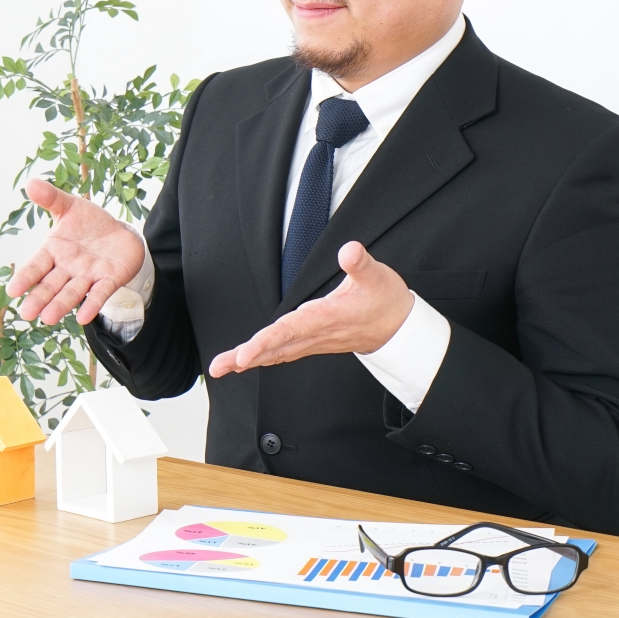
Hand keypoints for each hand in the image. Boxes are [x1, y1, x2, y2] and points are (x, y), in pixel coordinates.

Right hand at [5, 179, 146, 326]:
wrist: (119, 233)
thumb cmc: (88, 222)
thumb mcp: (70, 206)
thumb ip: (51, 198)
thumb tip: (31, 183)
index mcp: (54, 251)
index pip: (36, 266)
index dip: (25, 277)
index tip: (12, 290)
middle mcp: (67, 268)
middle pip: (51, 285)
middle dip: (40, 298)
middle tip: (27, 313)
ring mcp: (87, 276)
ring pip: (72, 292)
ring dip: (61, 305)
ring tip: (48, 318)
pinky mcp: (109, 280)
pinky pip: (99, 294)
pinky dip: (91, 304)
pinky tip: (83, 317)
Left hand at [208, 241, 411, 377]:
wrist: (400, 329)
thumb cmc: (386, 300)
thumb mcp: (377, 277)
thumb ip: (361, 263)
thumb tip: (349, 250)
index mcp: (325, 317)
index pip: (289, 330)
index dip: (265, 342)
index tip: (245, 354)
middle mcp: (315, 334)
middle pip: (275, 347)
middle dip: (246, 357)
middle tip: (218, 367)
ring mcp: (313, 341)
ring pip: (276, 353)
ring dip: (248, 360)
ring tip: (221, 367)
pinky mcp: (312, 343)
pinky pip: (282, 353)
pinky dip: (262, 357)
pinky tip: (245, 361)